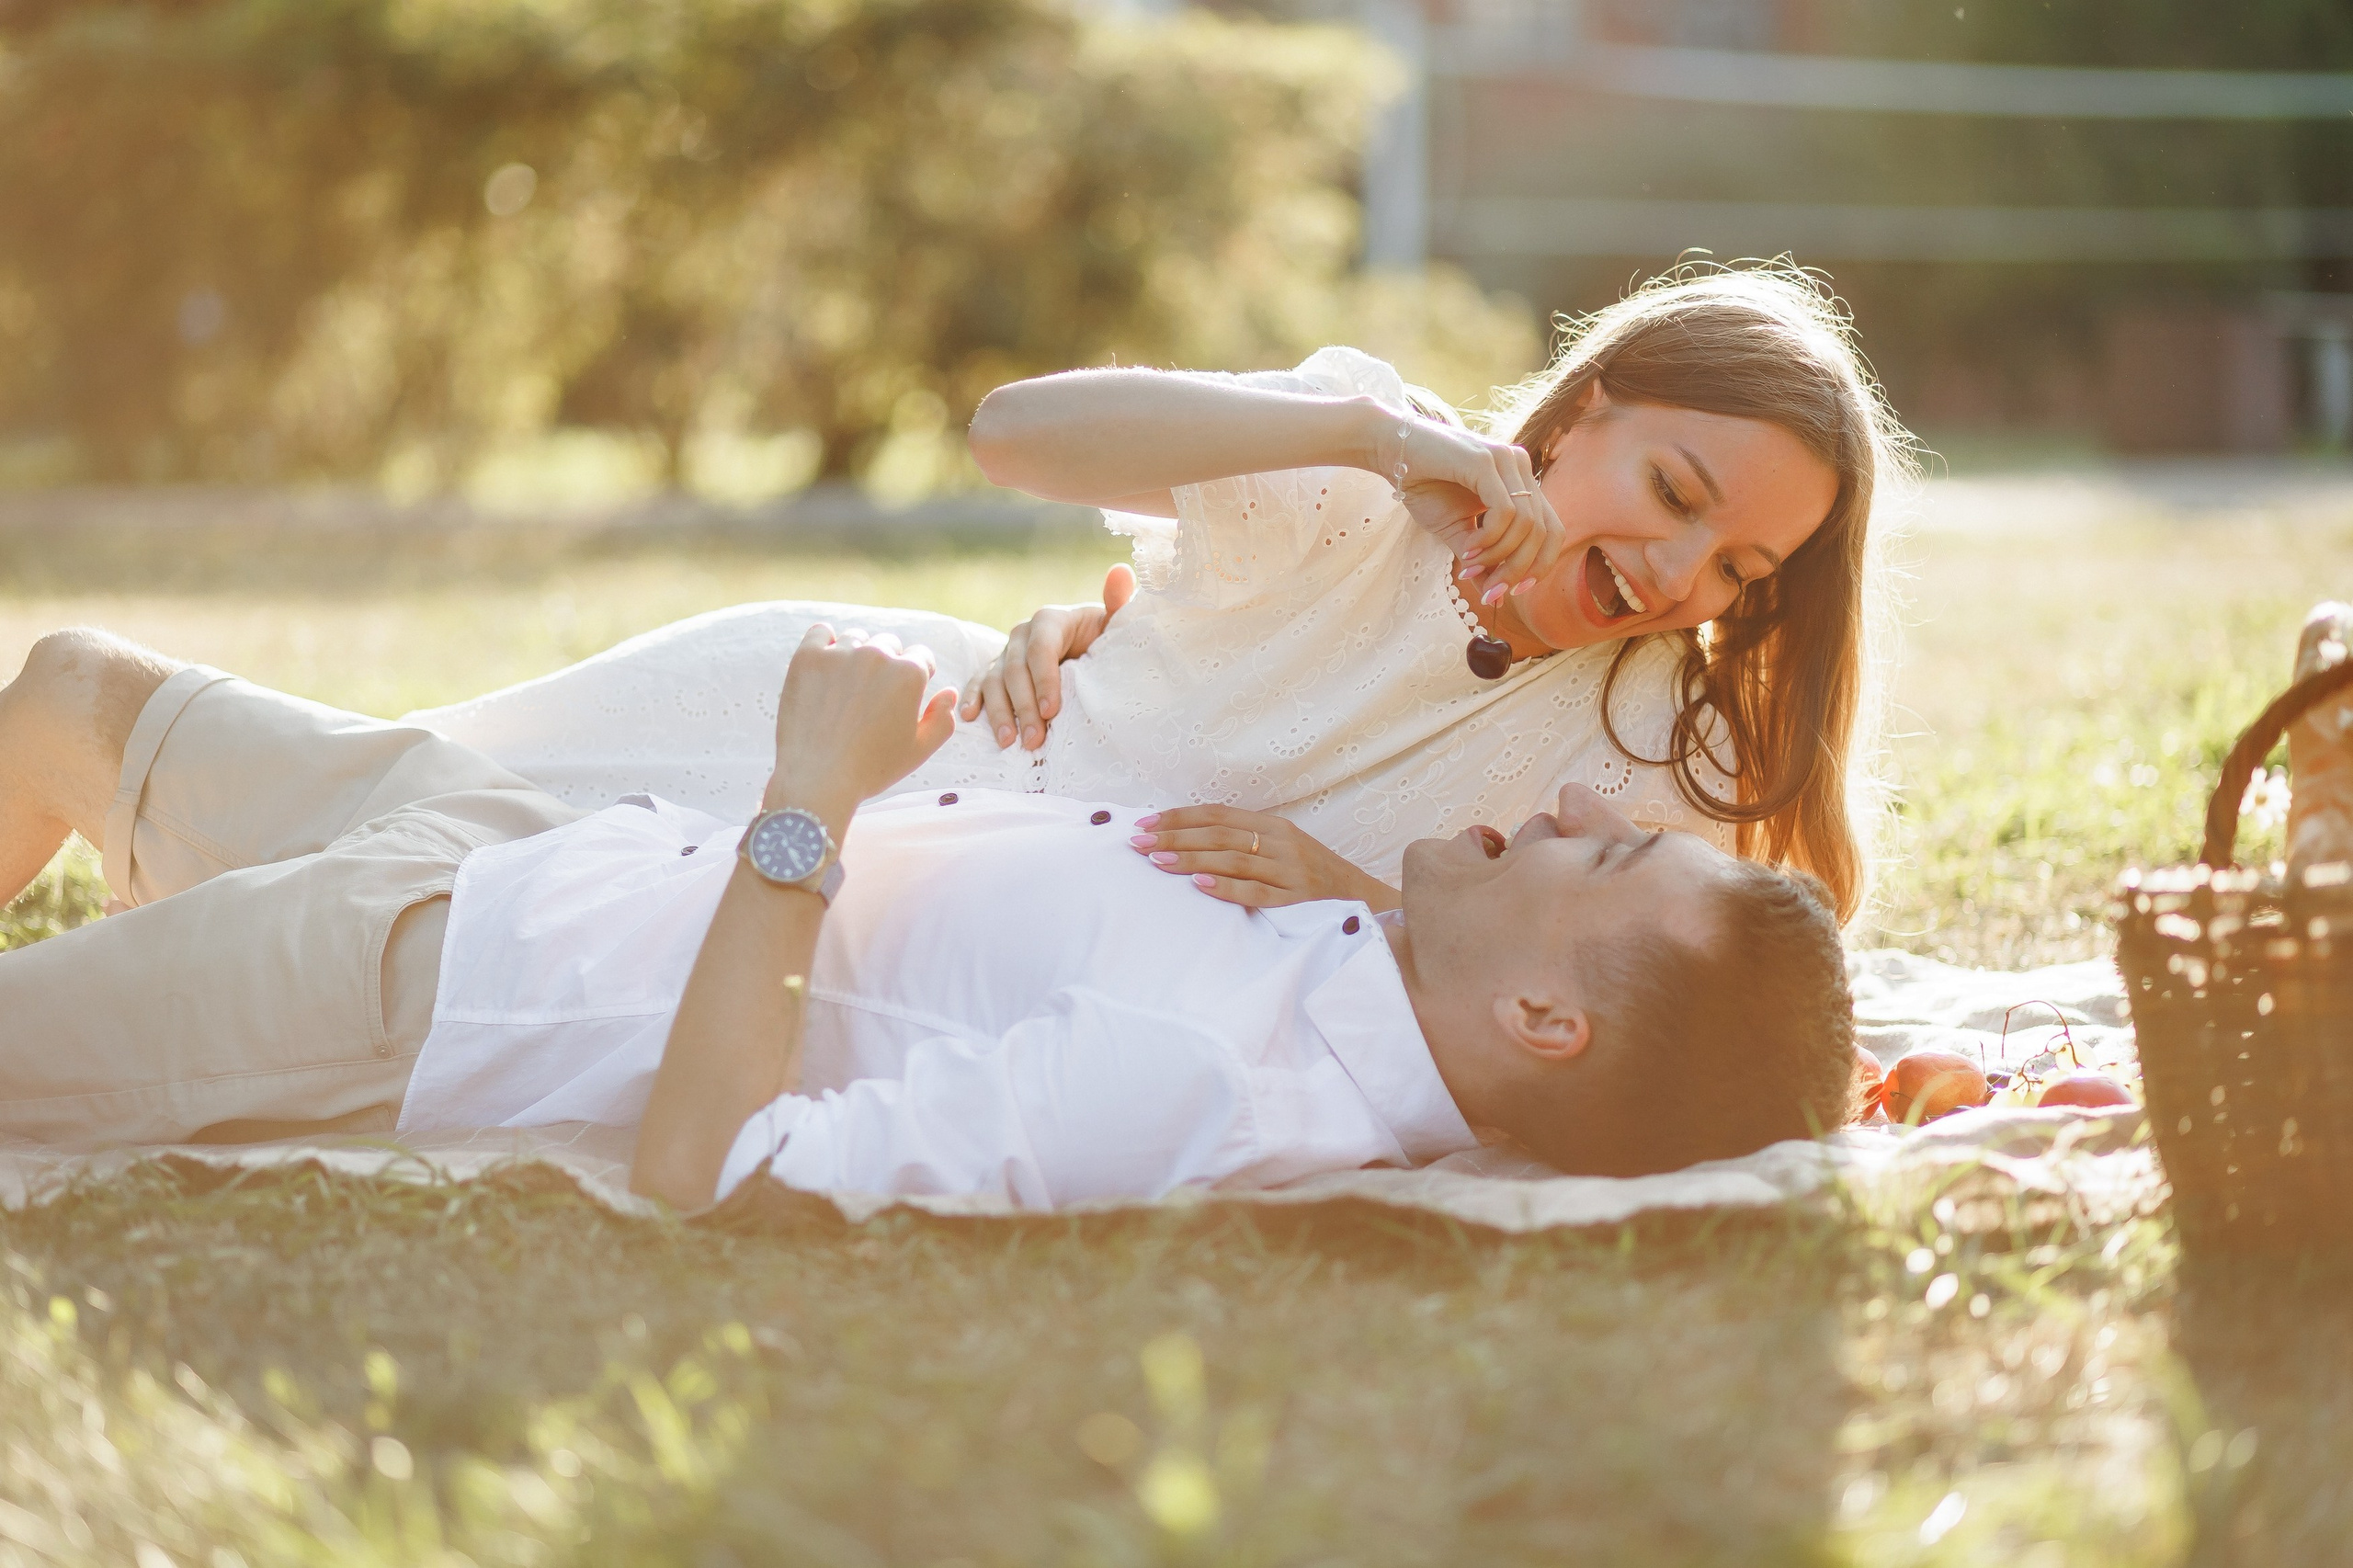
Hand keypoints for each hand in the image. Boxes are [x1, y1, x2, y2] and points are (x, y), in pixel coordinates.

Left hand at [764, 625, 957, 820]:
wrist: (818, 779)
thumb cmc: (871, 769)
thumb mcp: (919, 750)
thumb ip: (942, 719)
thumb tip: (949, 692)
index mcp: (908, 674)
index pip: (921, 656)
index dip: (917, 675)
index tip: (902, 694)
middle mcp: (876, 655)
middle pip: (888, 644)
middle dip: (887, 664)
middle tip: (873, 695)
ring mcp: (839, 653)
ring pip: (856, 639)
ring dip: (857, 654)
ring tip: (848, 687)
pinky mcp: (807, 657)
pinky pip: (820, 632)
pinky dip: (824, 644)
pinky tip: (826, 666)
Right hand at [958, 562, 1136, 750]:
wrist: (1089, 649)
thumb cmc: (1104, 639)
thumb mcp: (1115, 625)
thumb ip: (1118, 602)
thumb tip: (1121, 570)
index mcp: (1050, 620)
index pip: (1041, 649)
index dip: (1044, 679)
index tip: (1051, 710)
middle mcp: (1022, 634)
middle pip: (1015, 670)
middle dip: (1023, 706)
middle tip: (1034, 739)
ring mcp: (1006, 653)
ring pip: (994, 681)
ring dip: (999, 712)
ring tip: (1009, 742)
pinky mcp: (995, 670)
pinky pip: (979, 683)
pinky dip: (972, 698)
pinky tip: (969, 717)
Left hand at [1128, 805, 1400, 910]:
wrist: (1367, 903)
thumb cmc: (1314, 878)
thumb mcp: (1283, 851)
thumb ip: (1245, 843)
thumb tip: (1190, 841)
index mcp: (1274, 826)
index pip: (1218, 814)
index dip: (1179, 817)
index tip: (1144, 824)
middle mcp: (1282, 843)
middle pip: (1219, 834)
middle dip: (1174, 837)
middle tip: (1137, 842)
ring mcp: (1290, 871)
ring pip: (1232, 859)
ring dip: (1190, 858)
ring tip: (1157, 861)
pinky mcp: (1298, 900)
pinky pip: (1256, 892)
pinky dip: (1226, 887)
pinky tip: (1199, 884)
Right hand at [1372, 412, 1566, 604]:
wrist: (1390, 450)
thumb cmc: (1423, 486)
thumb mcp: (1456, 531)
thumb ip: (1480, 557)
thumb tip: (1492, 593)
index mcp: (1520, 482)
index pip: (1551, 529)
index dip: (1541, 565)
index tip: (1514, 591)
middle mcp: (1520, 468)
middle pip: (1544, 531)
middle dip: (1518, 569)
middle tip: (1490, 592)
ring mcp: (1506, 461)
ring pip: (1527, 525)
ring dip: (1498, 555)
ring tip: (1469, 565)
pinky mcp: (1486, 461)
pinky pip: (1505, 512)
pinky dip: (1488, 539)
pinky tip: (1467, 548)